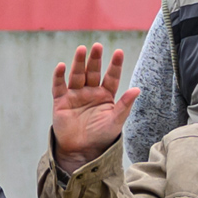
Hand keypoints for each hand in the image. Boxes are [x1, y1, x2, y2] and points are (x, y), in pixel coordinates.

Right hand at [50, 42, 141, 175]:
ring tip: (82, 49)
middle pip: (93, 72)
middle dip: (95, 59)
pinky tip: (62, 66)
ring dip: (79, 62)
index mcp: (105, 95)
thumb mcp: (115, 121)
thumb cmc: (101, 136)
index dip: (115, 65)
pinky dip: (59, 76)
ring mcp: (75, 95)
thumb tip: (137, 89)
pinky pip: (59, 86)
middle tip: (98, 46)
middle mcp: (90, 92)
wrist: (81, 151)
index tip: (119, 52)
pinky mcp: (61, 101)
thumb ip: (125, 105)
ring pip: (77, 75)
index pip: (111, 77)